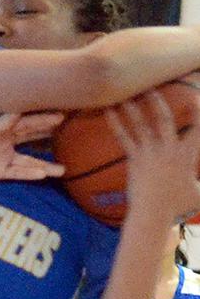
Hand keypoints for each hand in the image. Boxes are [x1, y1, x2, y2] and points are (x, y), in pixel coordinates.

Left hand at [0, 112, 64, 187]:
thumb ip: (0, 124)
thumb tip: (18, 110)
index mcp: (0, 128)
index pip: (26, 122)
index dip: (43, 120)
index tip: (62, 116)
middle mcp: (5, 141)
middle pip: (31, 138)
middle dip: (48, 136)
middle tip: (70, 133)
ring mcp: (3, 158)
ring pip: (29, 161)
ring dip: (45, 165)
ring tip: (63, 169)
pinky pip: (18, 173)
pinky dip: (30, 174)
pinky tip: (43, 176)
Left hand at [108, 90, 199, 223]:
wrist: (153, 213)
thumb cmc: (178, 206)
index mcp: (188, 155)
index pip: (198, 128)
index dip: (198, 111)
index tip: (195, 95)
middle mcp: (170, 149)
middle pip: (164, 119)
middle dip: (158, 101)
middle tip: (152, 85)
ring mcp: (150, 153)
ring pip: (141, 125)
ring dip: (134, 108)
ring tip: (126, 93)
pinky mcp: (134, 159)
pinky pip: (124, 137)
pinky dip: (116, 123)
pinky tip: (108, 111)